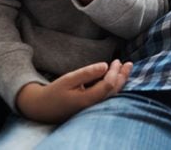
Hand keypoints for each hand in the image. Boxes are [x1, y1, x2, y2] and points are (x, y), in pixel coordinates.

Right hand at [15, 60, 131, 122]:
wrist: (42, 108)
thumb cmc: (54, 92)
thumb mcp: (68, 79)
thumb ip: (87, 73)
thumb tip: (105, 65)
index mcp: (87, 100)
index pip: (108, 85)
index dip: (115, 73)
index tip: (116, 61)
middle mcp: (92, 106)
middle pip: (113, 91)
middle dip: (122, 77)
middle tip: (129, 64)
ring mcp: (92, 108)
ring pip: (111, 95)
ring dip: (120, 81)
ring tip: (126, 69)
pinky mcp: (91, 107)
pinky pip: (106, 97)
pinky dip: (113, 86)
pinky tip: (116, 77)